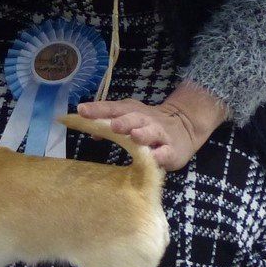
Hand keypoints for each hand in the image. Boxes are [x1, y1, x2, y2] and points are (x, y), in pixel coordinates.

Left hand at [77, 82, 228, 171]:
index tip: (81, 110)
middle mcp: (145, 120)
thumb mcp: (127, 121)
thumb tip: (90, 132)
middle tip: (112, 125)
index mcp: (131, 111)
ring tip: (134, 136)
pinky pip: (165, 152)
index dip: (97, 109)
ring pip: (152, 132)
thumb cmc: (147, 126)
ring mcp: (160, 134)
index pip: (112, 108)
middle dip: (123, 121)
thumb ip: (108, 125)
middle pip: (133, 118)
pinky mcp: (172, 150)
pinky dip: (160, 155)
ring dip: (143, 134)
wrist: (184, 127)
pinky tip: (154, 158)